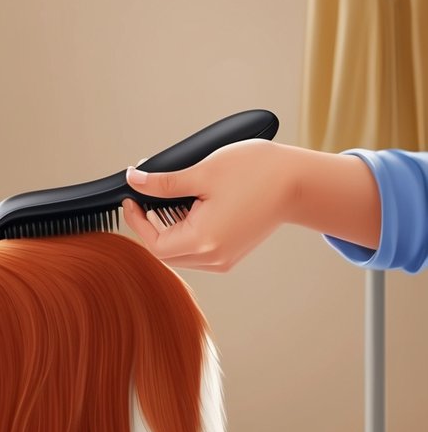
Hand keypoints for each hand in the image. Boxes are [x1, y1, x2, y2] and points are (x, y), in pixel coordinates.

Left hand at [120, 139, 301, 271]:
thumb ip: (163, 183)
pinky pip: (197, 250)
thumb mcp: (202, 172)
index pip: (153, 244)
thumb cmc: (259, 172)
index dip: (137, 222)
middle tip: (147, 196)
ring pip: (180, 252)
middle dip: (151, 225)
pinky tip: (192, 206)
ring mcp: (224, 259)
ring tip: (174, 197)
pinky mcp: (231, 253)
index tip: (132, 199)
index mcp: (204, 242)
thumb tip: (134, 180)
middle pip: (164, 252)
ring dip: (169, 228)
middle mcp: (214, 258)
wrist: (300, 181)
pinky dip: (187, 231)